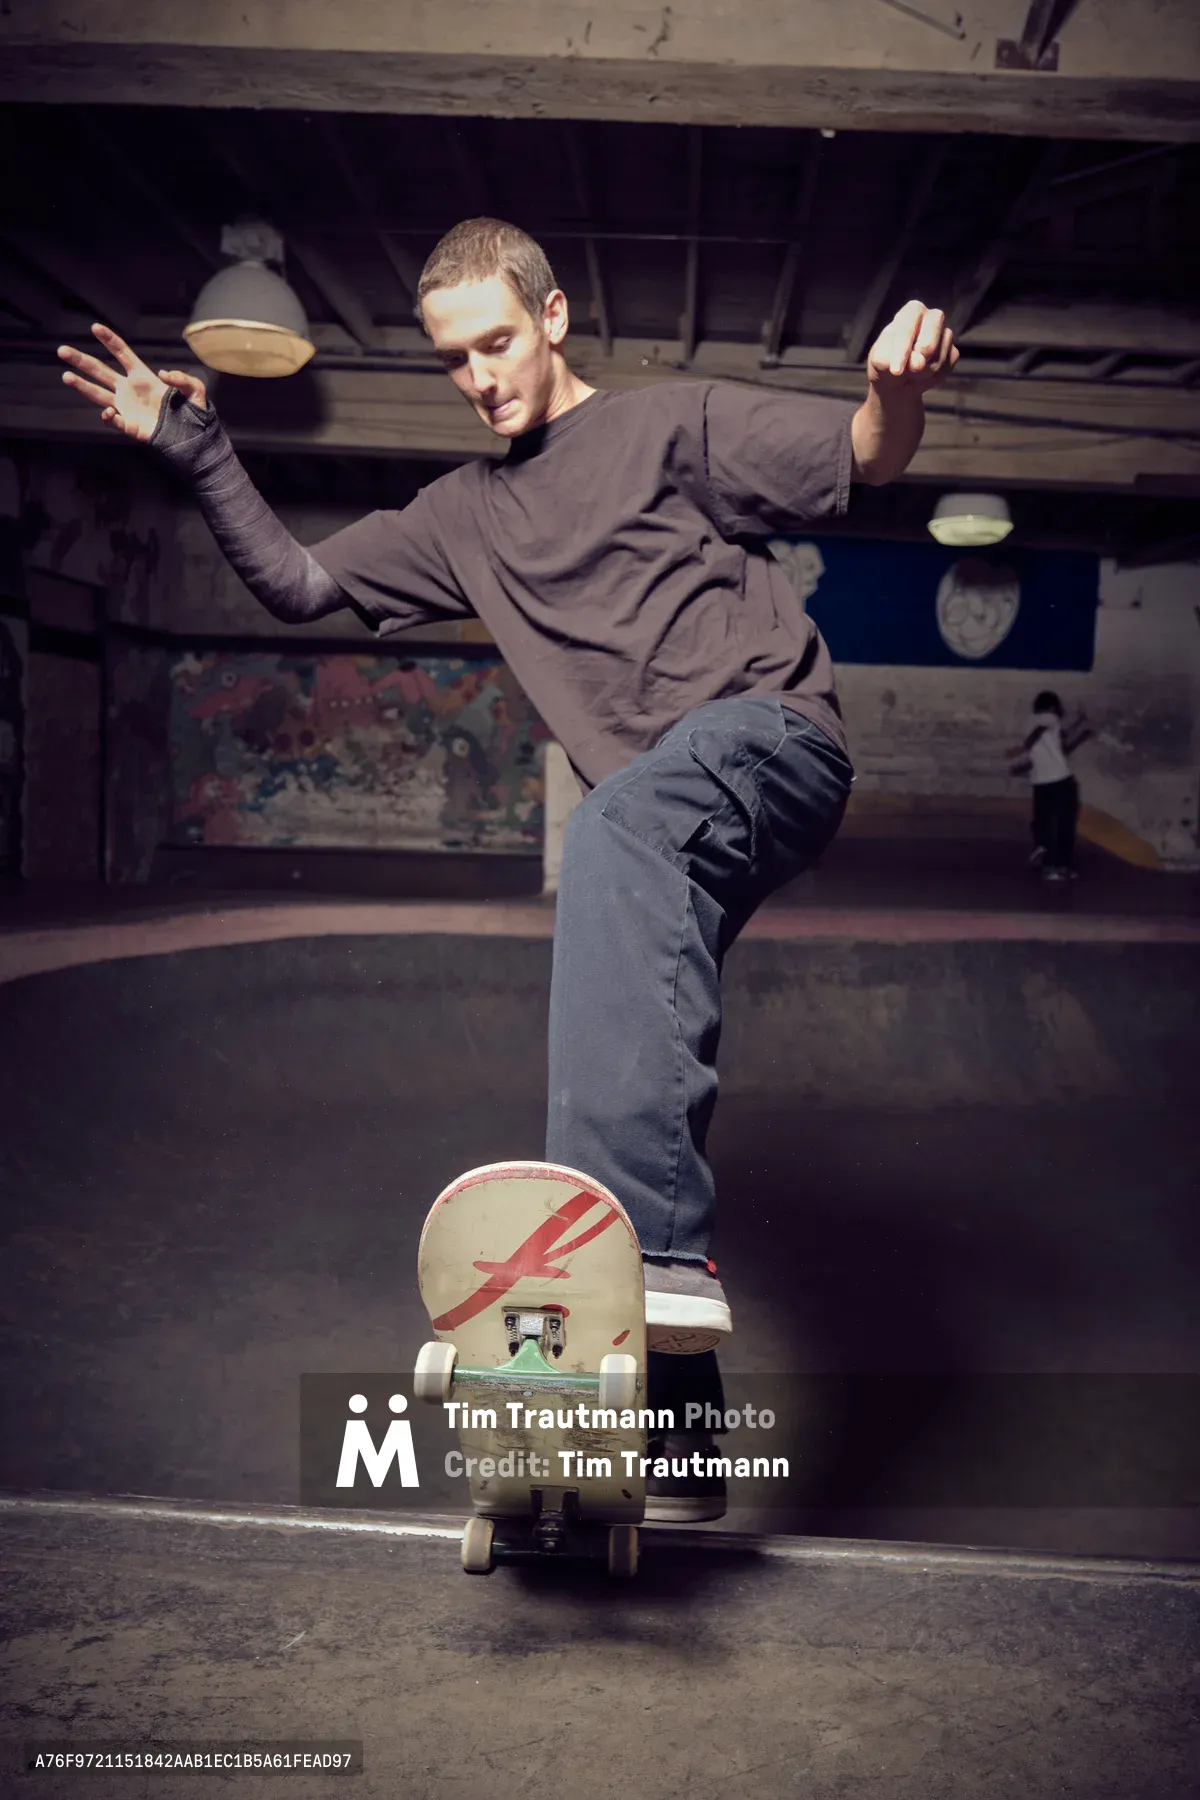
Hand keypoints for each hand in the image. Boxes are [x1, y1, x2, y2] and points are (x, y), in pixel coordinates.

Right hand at [57, 323, 207, 442]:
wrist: (191, 438)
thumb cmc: (193, 413)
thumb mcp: (196, 391)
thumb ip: (183, 378)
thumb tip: (163, 374)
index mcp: (143, 377)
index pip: (122, 353)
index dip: (109, 340)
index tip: (95, 327)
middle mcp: (129, 389)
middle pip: (100, 371)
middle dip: (81, 360)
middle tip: (62, 350)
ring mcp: (126, 407)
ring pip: (98, 394)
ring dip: (81, 386)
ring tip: (66, 376)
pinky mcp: (128, 426)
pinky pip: (113, 420)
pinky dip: (109, 417)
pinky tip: (109, 412)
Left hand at [866, 301, 957, 397]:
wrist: (897, 379)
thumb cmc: (885, 362)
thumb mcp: (880, 361)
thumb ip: (893, 360)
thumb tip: (919, 363)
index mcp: (912, 311)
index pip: (909, 326)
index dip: (902, 350)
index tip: (895, 371)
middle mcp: (933, 318)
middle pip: (931, 339)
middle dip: (919, 357)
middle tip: (910, 370)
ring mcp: (945, 335)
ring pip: (939, 357)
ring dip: (922, 373)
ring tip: (909, 375)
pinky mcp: (953, 353)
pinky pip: (946, 368)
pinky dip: (932, 378)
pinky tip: (921, 377)